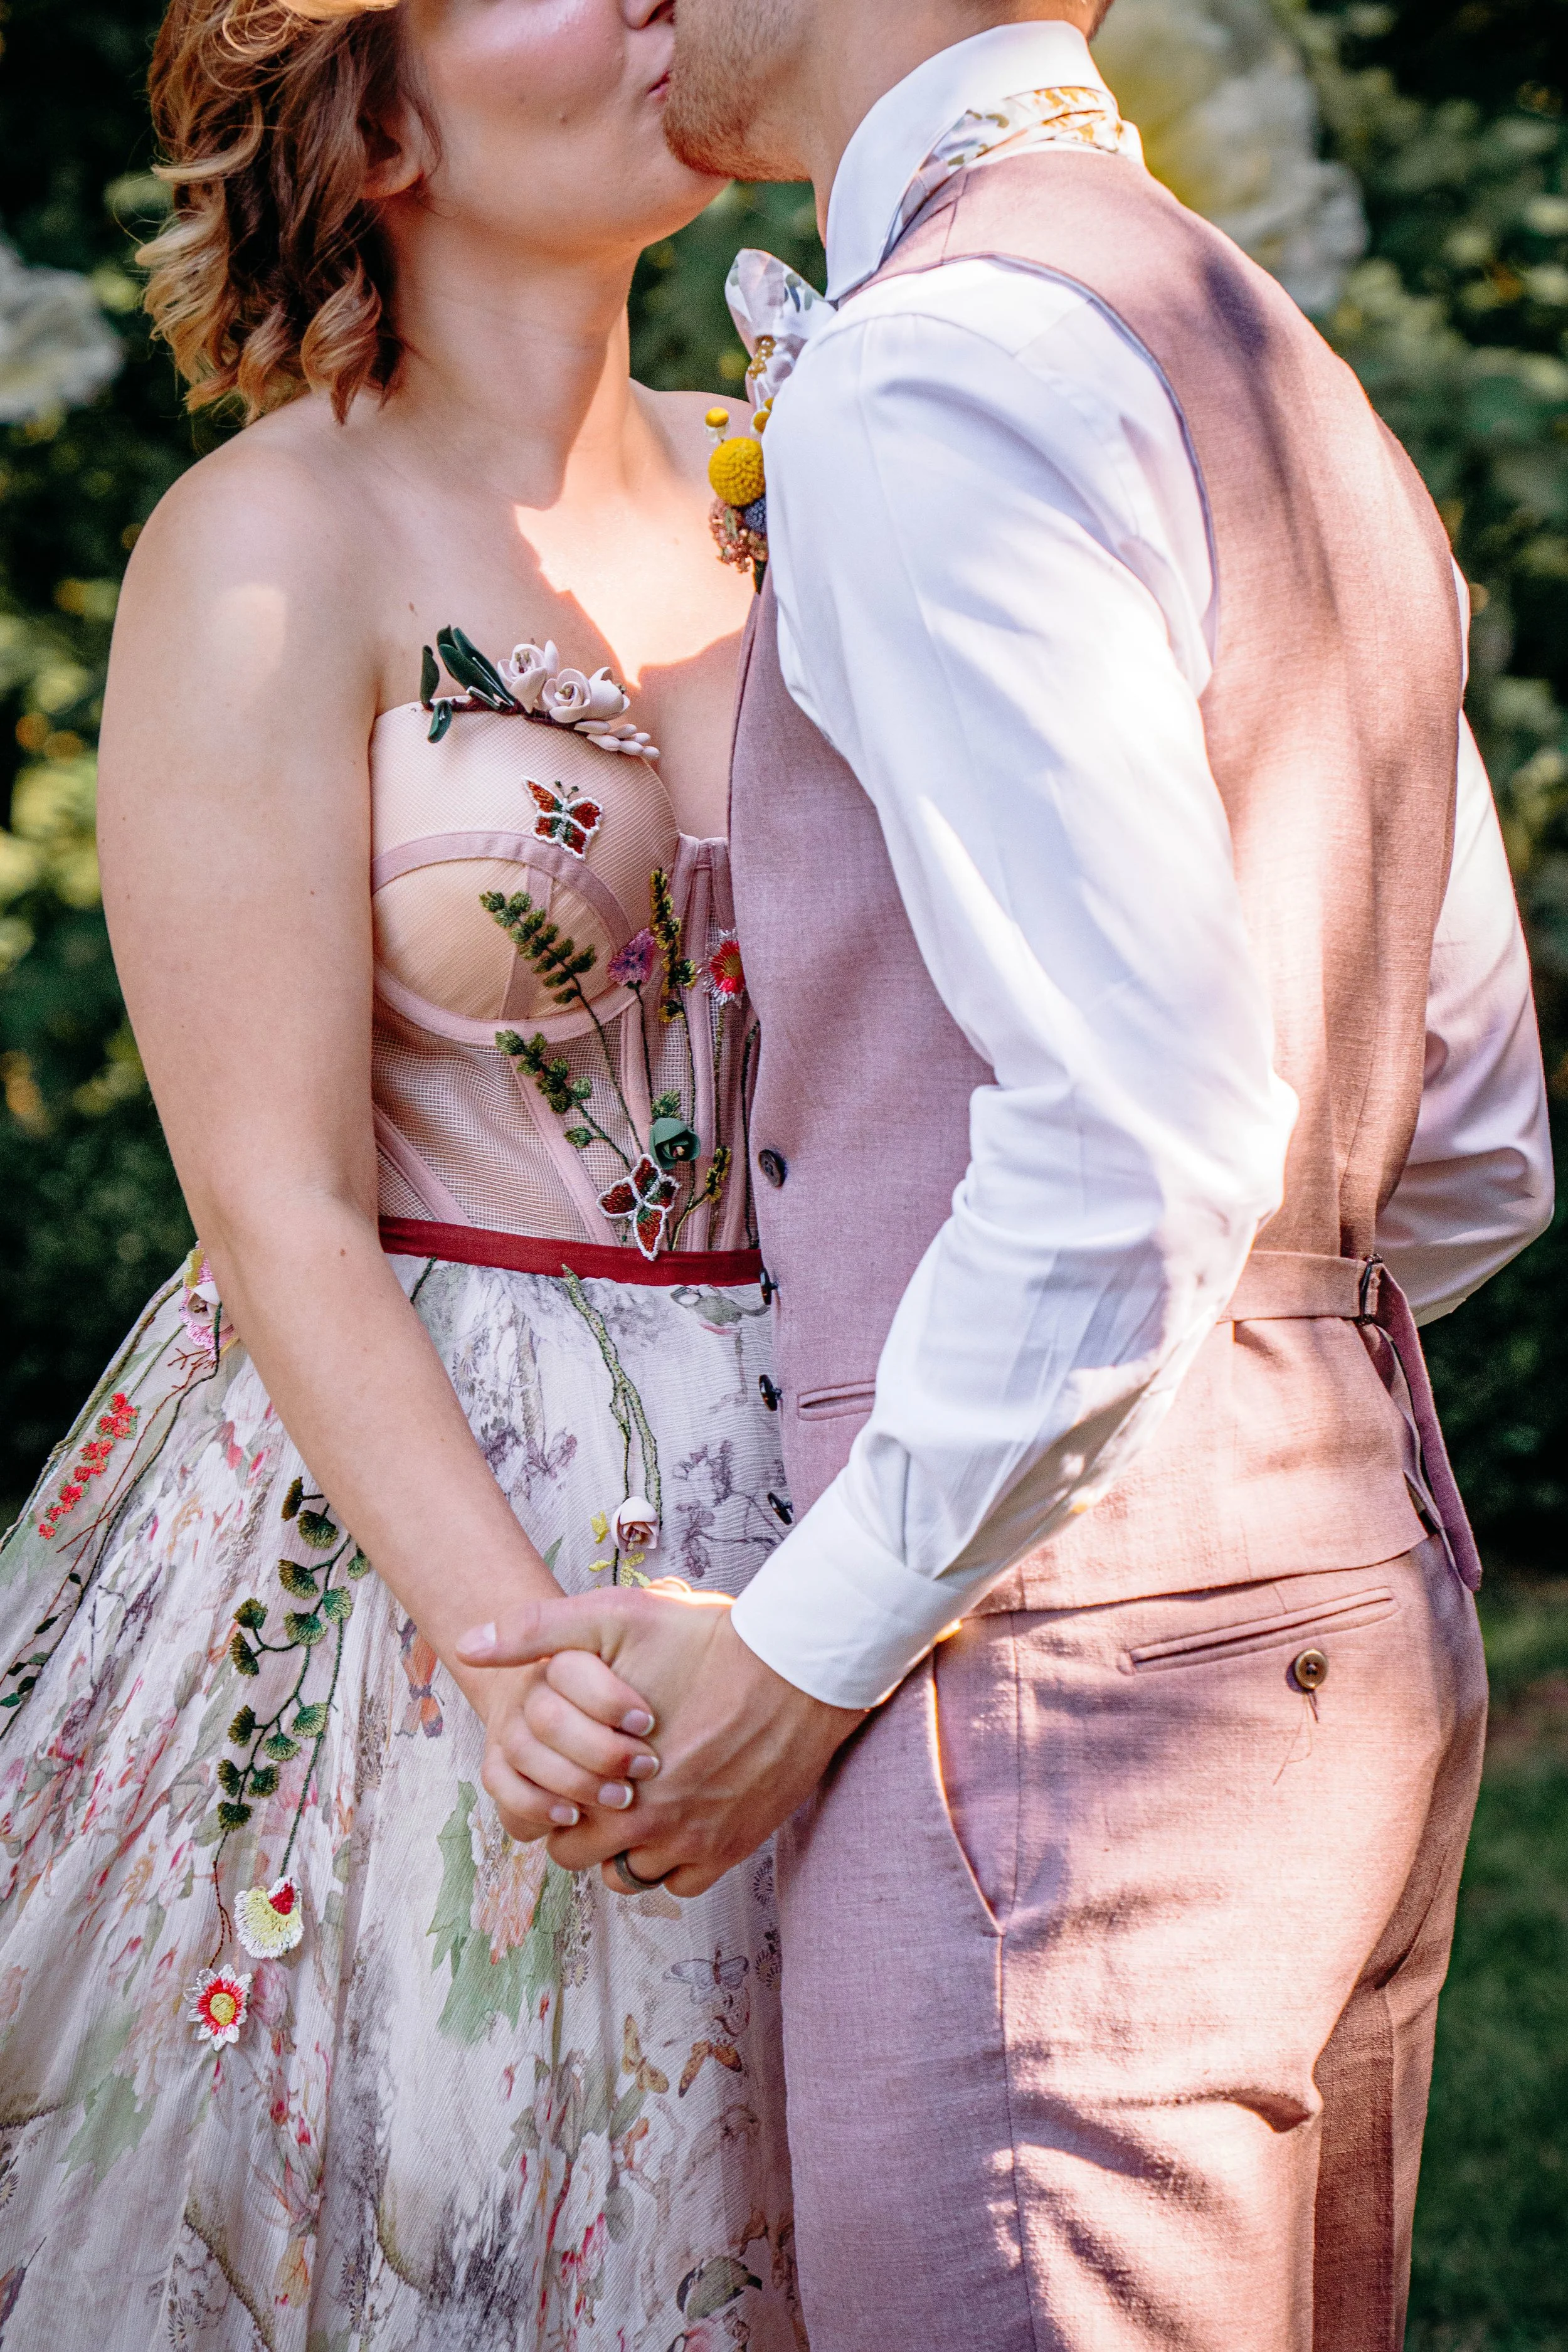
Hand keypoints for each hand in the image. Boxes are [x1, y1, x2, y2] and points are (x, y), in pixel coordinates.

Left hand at [457, 1584, 864, 1896]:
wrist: (800, 1665)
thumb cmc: (711, 1639)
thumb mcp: (618, 1615)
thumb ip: (538, 1631)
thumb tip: (471, 1643)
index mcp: (610, 1779)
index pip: (551, 1822)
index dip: (556, 1794)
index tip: (573, 1770)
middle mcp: (649, 1824)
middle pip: (585, 1857)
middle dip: (586, 1824)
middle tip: (603, 1786)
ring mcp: (694, 1842)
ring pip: (634, 1875)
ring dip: (629, 1846)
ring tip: (641, 1801)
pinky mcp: (734, 1848)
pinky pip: (683, 1883)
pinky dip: (676, 1860)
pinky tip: (680, 1815)